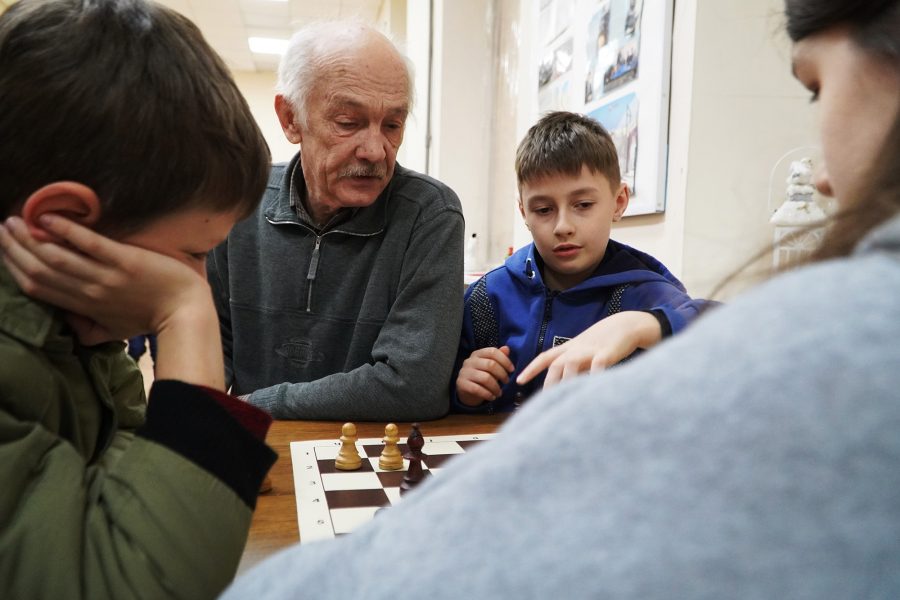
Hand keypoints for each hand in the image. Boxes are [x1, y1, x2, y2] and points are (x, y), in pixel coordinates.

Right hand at [1, 214, 225, 388]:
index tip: (4, 250)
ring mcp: (107, 276)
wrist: (186, 313)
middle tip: (1, 228)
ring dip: (31, 237)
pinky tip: (48, 218)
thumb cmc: (151, 319)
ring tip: (14, 221)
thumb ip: (88, 327)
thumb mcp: (115, 331)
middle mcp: (89, 291)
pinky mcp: (126, 262)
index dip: (16, 268)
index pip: (38, 287)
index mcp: (84, 307)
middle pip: (40, 270)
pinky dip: (67, 231)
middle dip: (15, 249)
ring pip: (57, 257)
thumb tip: (67, 324)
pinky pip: (90, 245)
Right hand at [455, 345, 514, 406]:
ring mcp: (464, 372)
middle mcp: (470, 361)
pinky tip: (492, 397)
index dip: (505, 360)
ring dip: (496, 387)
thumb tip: (507, 349)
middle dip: (502, 374)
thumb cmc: (482, 376)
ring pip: (485, 378)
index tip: (512, 370)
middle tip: (507, 381)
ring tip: (499, 393)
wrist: (467, 390)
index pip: (493, 352)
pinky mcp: (461, 383)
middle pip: (490, 364)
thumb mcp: (491, 367)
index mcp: (478, 354)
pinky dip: (487, 394)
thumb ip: (499, 358)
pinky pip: (477, 389)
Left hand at [516, 311, 662, 388]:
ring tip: (566, 399)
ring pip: (571, 364)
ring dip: (567, 382)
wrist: (626, 325)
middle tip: (545, 402)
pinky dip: (594, 376)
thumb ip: (574, 367)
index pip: (545, 357)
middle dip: (549, 383)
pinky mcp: (607, 353)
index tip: (519, 380)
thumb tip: (564, 387)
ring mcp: (591, 350)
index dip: (531, 368)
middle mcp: (576, 349)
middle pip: (556, 365)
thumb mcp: (585, 352)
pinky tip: (592, 389)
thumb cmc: (604, 342)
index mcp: (569, 348)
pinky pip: (598, 364)